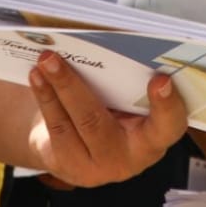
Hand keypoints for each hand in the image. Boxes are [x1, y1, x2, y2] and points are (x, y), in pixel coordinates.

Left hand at [26, 51, 187, 187]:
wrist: (82, 144)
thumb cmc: (115, 110)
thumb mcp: (129, 101)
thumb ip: (129, 81)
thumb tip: (106, 40)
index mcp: (155, 137)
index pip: (169, 126)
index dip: (167, 105)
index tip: (160, 79)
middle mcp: (129, 157)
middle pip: (100, 124)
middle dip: (74, 88)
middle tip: (56, 57)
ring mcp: (97, 167)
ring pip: (74, 123)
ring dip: (56, 87)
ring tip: (45, 60)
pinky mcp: (69, 165)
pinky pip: (57, 128)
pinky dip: (46, 97)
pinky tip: (37, 76)